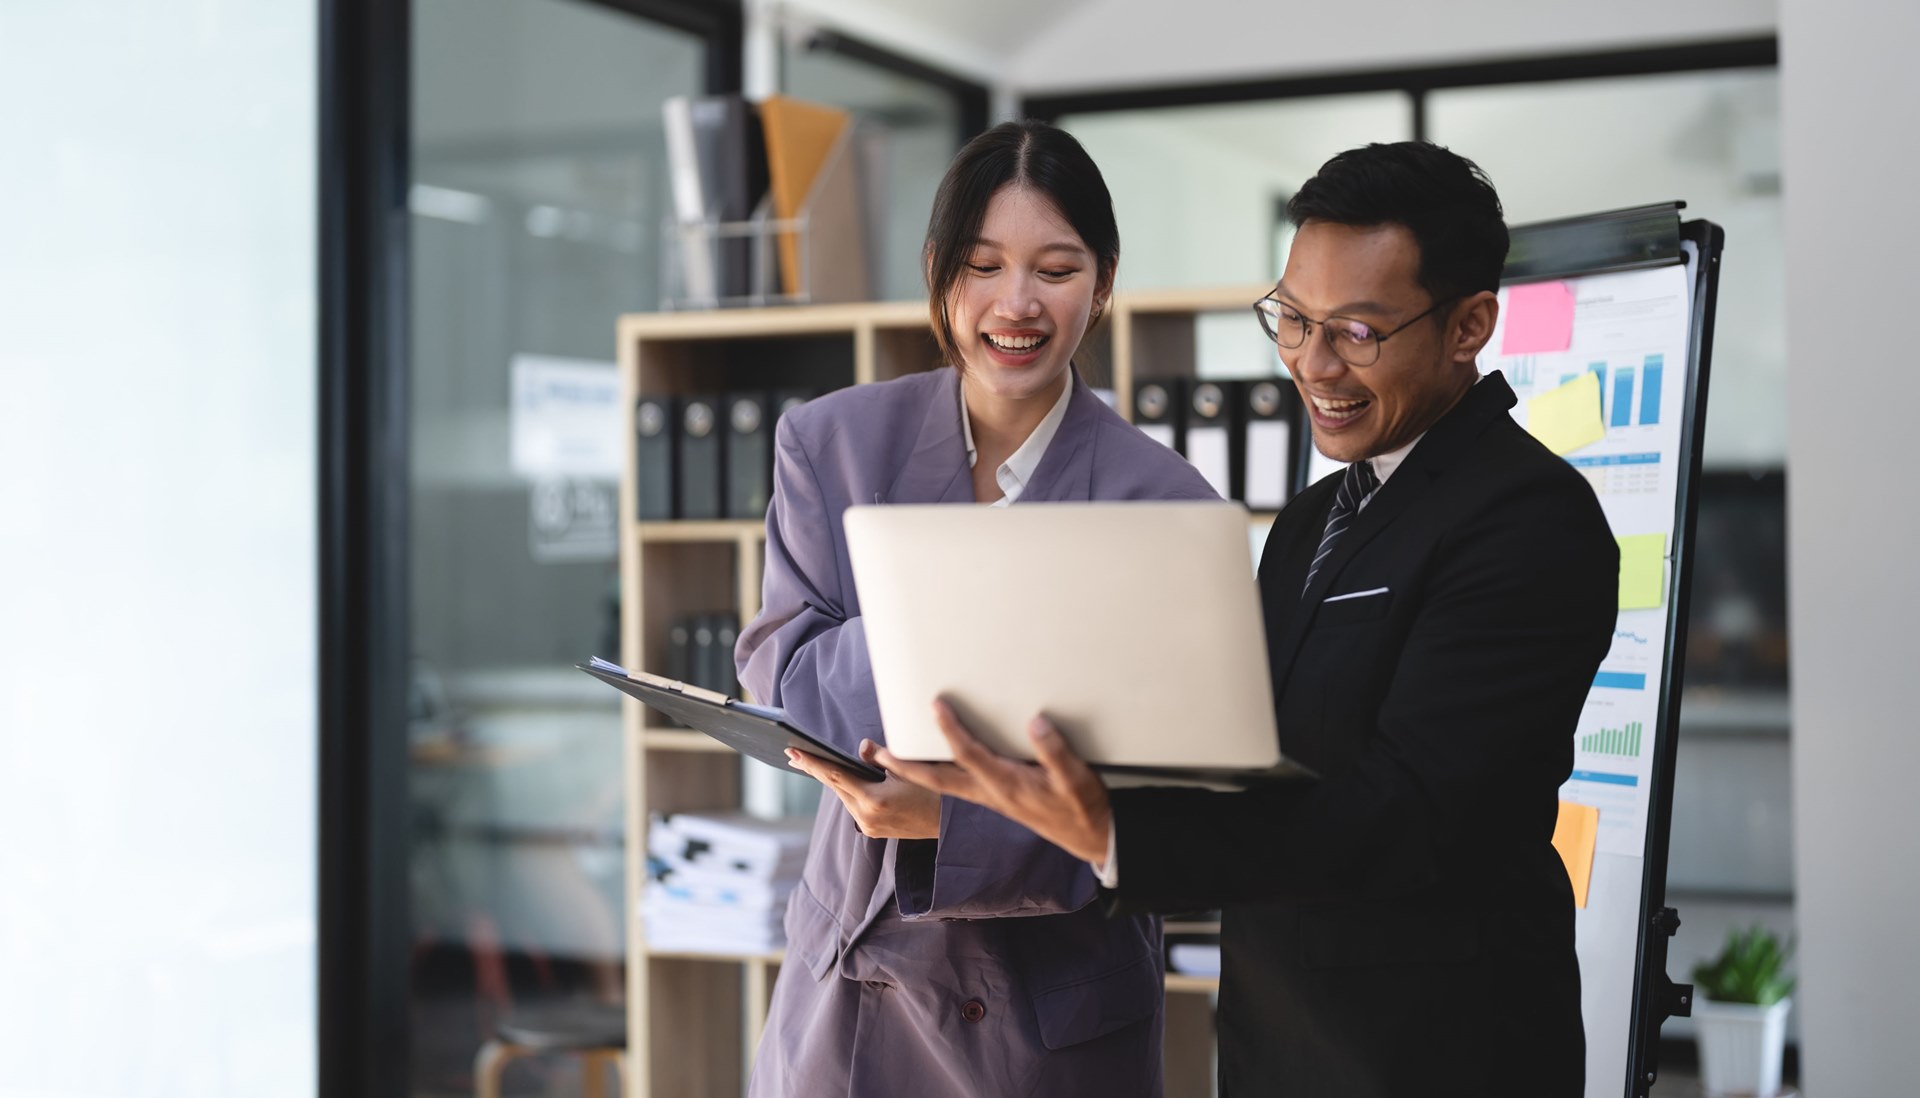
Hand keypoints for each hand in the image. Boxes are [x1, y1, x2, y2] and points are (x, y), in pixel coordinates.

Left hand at [784, 740, 941, 839]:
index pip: (835, 776)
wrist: (950, 823)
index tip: (792, 752)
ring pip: (844, 796)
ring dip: (831, 779)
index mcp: (873, 800)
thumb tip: (860, 748)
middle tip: (793, 752)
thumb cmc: (933, 791)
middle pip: (835, 787)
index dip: (812, 762)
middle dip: (815, 769)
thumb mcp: (908, 768)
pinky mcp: (874, 831)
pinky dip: (847, 790)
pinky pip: (854, 805)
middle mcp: (866, 817)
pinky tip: (840, 779)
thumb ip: (880, 757)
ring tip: (812, 762)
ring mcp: (869, 827)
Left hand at [873, 700, 1111, 864]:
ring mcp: (989, 799)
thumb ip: (1056, 752)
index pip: (969, 755)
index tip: (935, 705)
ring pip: (942, 785)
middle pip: (937, 780)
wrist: (1091, 838)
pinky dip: (933, 776)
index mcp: (1007, 785)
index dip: (951, 730)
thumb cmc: (1083, 808)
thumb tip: (1035, 723)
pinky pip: (954, 787)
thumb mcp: (1078, 779)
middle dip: (904, 766)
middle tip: (876, 752)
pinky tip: (927, 766)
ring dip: (912, 772)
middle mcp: (990, 794)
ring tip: (888, 757)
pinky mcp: (994, 800)